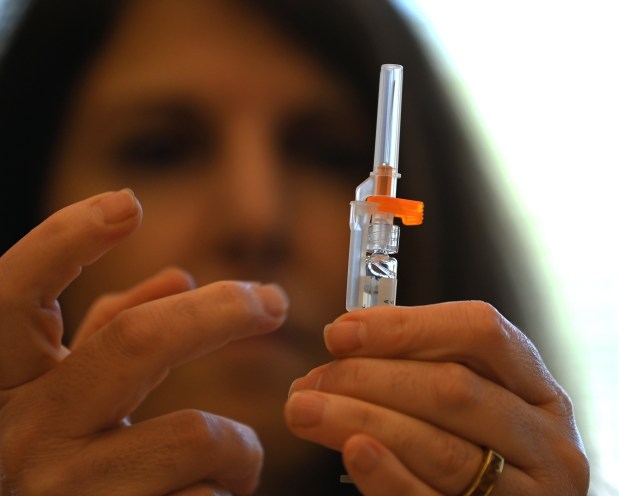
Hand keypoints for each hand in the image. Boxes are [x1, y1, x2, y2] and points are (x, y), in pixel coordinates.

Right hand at [0, 190, 287, 494]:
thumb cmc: (66, 467)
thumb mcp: (74, 396)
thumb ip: (111, 332)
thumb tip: (177, 275)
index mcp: (8, 386)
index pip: (11, 296)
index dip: (62, 241)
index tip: (126, 205)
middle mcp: (23, 435)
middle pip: (138, 340)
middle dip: (224, 311)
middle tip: (272, 301)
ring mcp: (65, 493)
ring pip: (197, 435)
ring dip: (239, 446)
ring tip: (237, 461)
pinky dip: (226, 495)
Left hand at [285, 302, 588, 494]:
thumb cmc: (470, 444)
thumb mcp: (464, 399)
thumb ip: (419, 366)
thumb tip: (344, 338)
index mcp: (533, 386)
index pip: (479, 331)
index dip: (405, 326)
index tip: (340, 333)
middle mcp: (544, 437)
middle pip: (453, 389)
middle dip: (369, 379)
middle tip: (310, 382)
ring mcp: (530, 492)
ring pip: (440, 449)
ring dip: (361, 421)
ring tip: (304, 410)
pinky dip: (389, 475)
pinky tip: (353, 451)